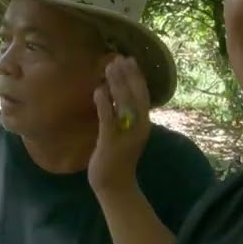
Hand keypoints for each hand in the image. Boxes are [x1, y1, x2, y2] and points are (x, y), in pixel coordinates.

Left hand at [88, 56, 151, 192]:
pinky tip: (98, 90)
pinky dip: (104, 103)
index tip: (129, 59)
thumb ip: (122, 114)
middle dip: (127, 75)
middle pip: (135, 95)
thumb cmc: (117, 156)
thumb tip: (116, 91)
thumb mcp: (124, 132)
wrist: (114, 185)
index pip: (143, 95)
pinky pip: (108, 119)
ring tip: (108, 67)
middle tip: (117, 58)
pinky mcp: (111, 142)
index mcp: (144, 123)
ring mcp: (126, 135)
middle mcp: (139, 127)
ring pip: (124, 104)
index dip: (137, 76)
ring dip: (116, 83)